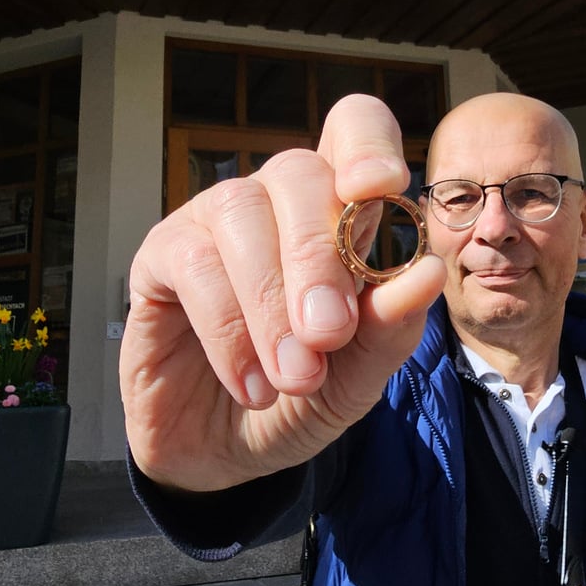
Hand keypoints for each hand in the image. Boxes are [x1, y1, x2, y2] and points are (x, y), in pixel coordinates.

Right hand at [120, 94, 445, 491]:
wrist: (225, 455)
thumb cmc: (297, 400)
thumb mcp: (356, 378)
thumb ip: (389, 329)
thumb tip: (425, 272)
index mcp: (333, 213)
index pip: (351, 130)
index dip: (366, 144)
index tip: (379, 189)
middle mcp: (271, 203)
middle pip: (296, 172)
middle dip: (318, 256)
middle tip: (328, 336)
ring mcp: (210, 224)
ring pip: (239, 212)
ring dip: (270, 300)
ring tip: (293, 376)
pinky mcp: (159, 257)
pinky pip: (192, 263)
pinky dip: (227, 328)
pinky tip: (251, 384)